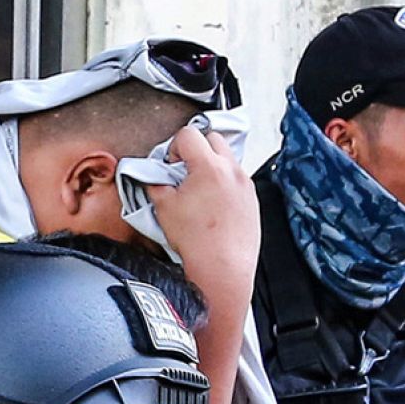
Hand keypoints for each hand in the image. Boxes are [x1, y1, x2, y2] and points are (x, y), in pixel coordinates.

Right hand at [145, 126, 258, 270]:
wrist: (223, 269)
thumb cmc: (197, 242)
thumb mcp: (164, 208)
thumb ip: (155, 183)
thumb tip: (152, 176)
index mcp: (208, 167)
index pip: (188, 134)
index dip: (174, 147)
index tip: (171, 164)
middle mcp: (231, 170)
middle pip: (212, 139)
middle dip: (195, 150)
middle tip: (184, 171)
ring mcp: (245, 184)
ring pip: (227, 158)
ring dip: (211, 165)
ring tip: (199, 189)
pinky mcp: (252, 199)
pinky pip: (237, 179)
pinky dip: (224, 183)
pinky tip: (213, 204)